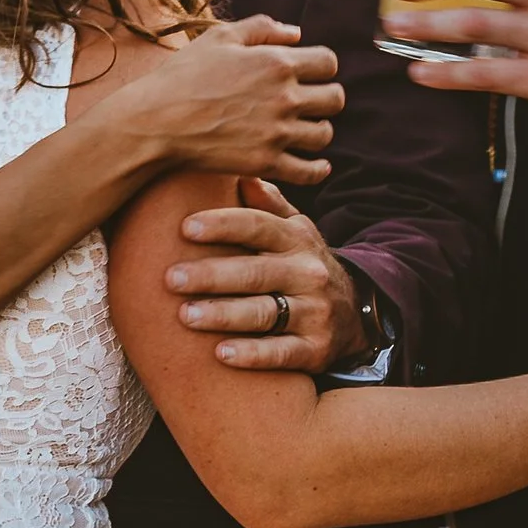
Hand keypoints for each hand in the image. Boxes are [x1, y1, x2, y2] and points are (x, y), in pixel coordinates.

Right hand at [147, 20, 340, 186]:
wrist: (155, 121)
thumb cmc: (183, 76)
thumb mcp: (219, 38)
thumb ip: (261, 28)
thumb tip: (296, 34)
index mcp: (276, 63)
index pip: (328, 63)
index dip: (321, 67)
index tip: (308, 75)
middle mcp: (284, 97)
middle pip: (335, 99)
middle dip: (325, 98)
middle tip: (310, 103)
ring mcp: (276, 132)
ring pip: (324, 134)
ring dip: (318, 130)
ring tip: (304, 130)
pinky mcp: (265, 163)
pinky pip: (310, 171)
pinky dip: (319, 169)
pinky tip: (317, 163)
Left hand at [166, 179, 364, 371]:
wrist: (357, 314)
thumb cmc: (303, 266)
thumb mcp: (296, 231)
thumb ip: (269, 205)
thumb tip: (240, 172)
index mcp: (297, 239)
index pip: (258, 226)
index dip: (223, 225)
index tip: (186, 227)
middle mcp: (308, 273)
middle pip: (256, 272)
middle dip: (212, 274)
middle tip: (170, 278)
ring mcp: (314, 313)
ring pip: (266, 313)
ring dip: (224, 315)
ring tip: (186, 315)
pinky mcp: (315, 349)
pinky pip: (282, 353)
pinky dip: (253, 355)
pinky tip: (221, 355)